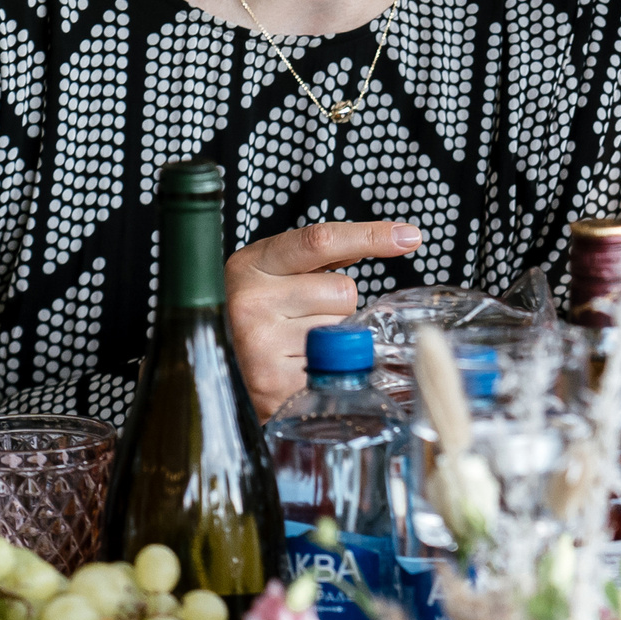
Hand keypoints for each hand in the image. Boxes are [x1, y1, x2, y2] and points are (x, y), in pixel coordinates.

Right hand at [227, 220, 407, 418]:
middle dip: (335, 304)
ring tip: (293, 342)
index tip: (410, 236)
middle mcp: (250, 301)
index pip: (320, 241)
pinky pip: (333, 364)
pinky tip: (295, 365)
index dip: (370, 236)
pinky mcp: (274, 383)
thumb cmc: (256, 315)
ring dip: (331, 336)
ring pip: (342, 328)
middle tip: (299, 317)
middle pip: (343, 290)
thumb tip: (399, 236)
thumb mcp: (274, 274)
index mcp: (250, 265)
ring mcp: (260, 345)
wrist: (210, 371)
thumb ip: (323, 255)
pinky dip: (325, 365)